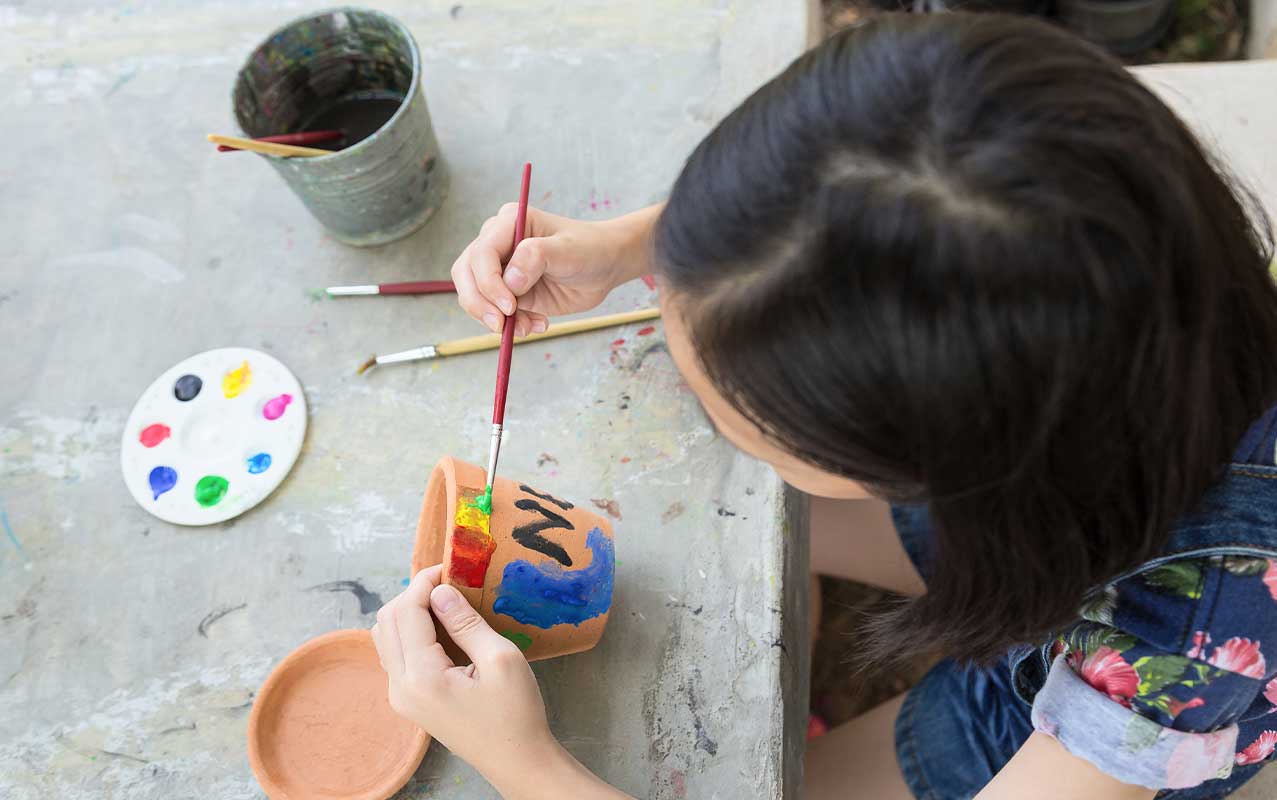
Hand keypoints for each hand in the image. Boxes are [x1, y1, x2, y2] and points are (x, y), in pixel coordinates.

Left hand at [372, 566, 554, 775]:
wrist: (516, 760)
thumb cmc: (516, 712)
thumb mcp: (501, 659)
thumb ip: (466, 622)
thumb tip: (439, 590)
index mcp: (422, 677)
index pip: (407, 611)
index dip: (424, 581)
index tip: (451, 567)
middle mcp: (400, 687)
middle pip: (387, 619)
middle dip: (414, 593)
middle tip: (449, 583)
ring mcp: (400, 696)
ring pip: (386, 636)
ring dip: (409, 612)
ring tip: (445, 604)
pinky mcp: (408, 701)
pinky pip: (395, 654)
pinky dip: (410, 632)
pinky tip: (441, 630)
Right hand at [451, 203, 662, 334]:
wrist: (605, 266)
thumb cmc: (589, 249)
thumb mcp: (568, 250)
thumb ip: (537, 257)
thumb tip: (509, 280)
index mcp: (508, 223)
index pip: (481, 253)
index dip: (489, 282)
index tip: (510, 306)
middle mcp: (497, 244)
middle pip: (466, 274)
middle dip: (480, 302)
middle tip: (502, 324)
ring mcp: (500, 269)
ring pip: (473, 295)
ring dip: (494, 318)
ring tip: (528, 327)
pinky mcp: (507, 292)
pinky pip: (493, 312)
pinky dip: (510, 325)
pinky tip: (537, 324)